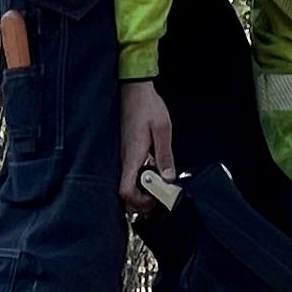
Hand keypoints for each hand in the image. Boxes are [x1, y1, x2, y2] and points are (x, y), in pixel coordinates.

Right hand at [119, 79, 174, 206]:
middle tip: (159, 195)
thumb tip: (168, 179)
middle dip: (140, 201)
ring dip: (140, 191)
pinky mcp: (125, 151)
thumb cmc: (148, 106)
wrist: (134, 90)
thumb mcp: (162, 129)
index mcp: (132, 156)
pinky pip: (129, 173)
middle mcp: (124, 159)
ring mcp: (123, 156)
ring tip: (158, 184)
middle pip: (124, 194)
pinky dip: (139, 180)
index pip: (126, 190)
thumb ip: (165, 155)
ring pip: (125, 185)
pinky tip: (152, 172)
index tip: (156, 197)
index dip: (139, 201)